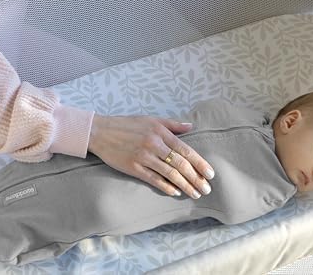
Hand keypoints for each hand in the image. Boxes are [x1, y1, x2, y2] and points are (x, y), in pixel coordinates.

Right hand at [87, 113, 214, 198]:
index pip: (186, 150)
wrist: (101, 131)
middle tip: (207, 188)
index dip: (200, 163)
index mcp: (160, 132)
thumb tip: (191, 126)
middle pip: (180, 165)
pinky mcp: (133, 168)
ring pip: (170, 174)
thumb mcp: (151, 119)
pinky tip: (175, 192)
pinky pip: (153, 180)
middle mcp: (154, 145)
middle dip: (196, 178)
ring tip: (195, 193)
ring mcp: (143, 157)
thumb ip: (172, 125)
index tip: (210, 174)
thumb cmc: (127, 124)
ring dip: (185, 186)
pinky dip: (166, 187)